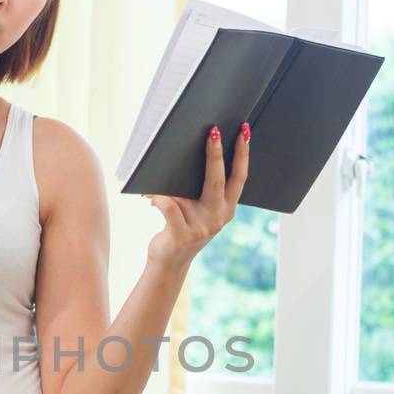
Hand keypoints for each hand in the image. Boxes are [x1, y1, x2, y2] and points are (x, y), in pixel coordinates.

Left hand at [147, 123, 249, 267]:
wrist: (169, 262)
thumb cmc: (180, 227)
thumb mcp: (197, 209)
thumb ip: (201, 190)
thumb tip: (188, 156)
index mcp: (227, 209)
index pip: (239, 177)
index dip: (242, 154)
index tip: (244, 131)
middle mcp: (218, 217)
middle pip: (218, 179)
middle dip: (216, 153)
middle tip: (213, 130)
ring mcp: (202, 227)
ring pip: (188, 192)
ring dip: (172, 177)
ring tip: (160, 163)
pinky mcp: (182, 234)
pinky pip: (169, 206)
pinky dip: (158, 197)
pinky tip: (150, 196)